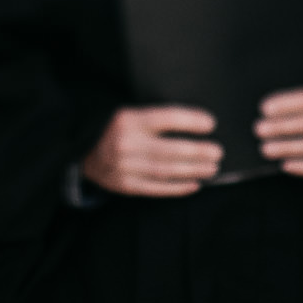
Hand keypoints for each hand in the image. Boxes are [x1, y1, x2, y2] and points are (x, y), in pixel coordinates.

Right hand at [83, 107, 223, 196]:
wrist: (84, 152)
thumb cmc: (117, 130)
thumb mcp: (131, 114)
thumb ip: (158, 119)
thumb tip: (198, 123)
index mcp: (129, 119)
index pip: (166, 118)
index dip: (191, 121)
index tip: (211, 124)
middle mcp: (126, 143)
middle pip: (170, 149)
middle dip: (198, 151)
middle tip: (218, 152)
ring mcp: (125, 167)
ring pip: (166, 170)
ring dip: (193, 170)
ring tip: (212, 168)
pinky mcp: (126, 185)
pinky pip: (157, 188)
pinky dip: (178, 188)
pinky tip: (195, 184)